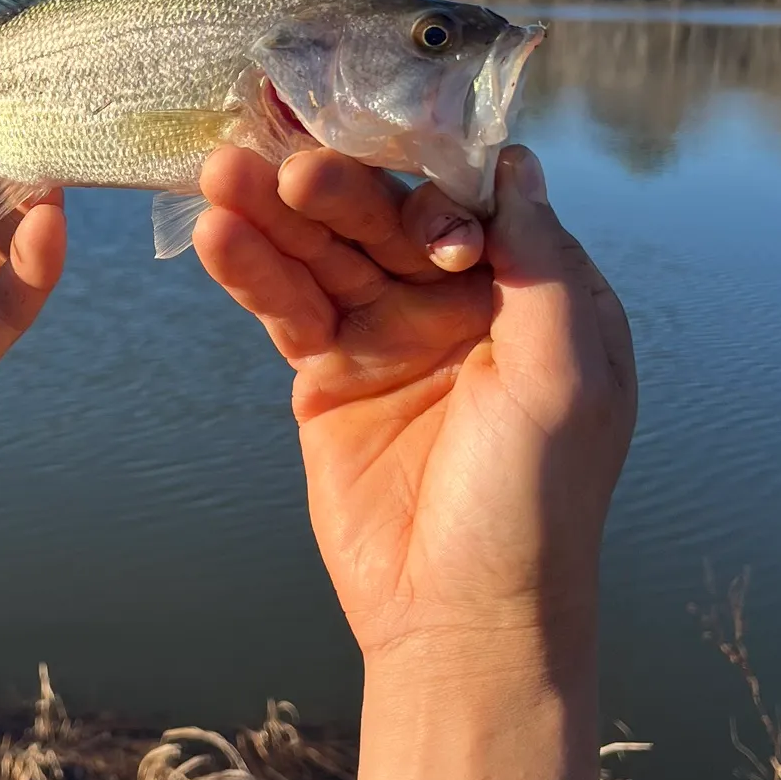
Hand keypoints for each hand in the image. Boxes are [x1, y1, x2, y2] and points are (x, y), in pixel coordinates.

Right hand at [195, 145, 634, 669]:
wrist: (457, 617)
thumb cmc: (534, 504)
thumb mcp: (565, 377)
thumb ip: (542, 264)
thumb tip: (514, 163)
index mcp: (531, 296)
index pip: (471, 205)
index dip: (428, 188)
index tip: (402, 206)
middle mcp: (456, 305)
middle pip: (386, 222)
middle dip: (335, 190)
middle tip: (280, 162)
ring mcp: (387, 338)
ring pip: (325, 257)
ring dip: (272, 216)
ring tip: (218, 172)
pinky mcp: (327, 376)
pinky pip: (288, 308)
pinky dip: (252, 272)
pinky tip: (216, 235)